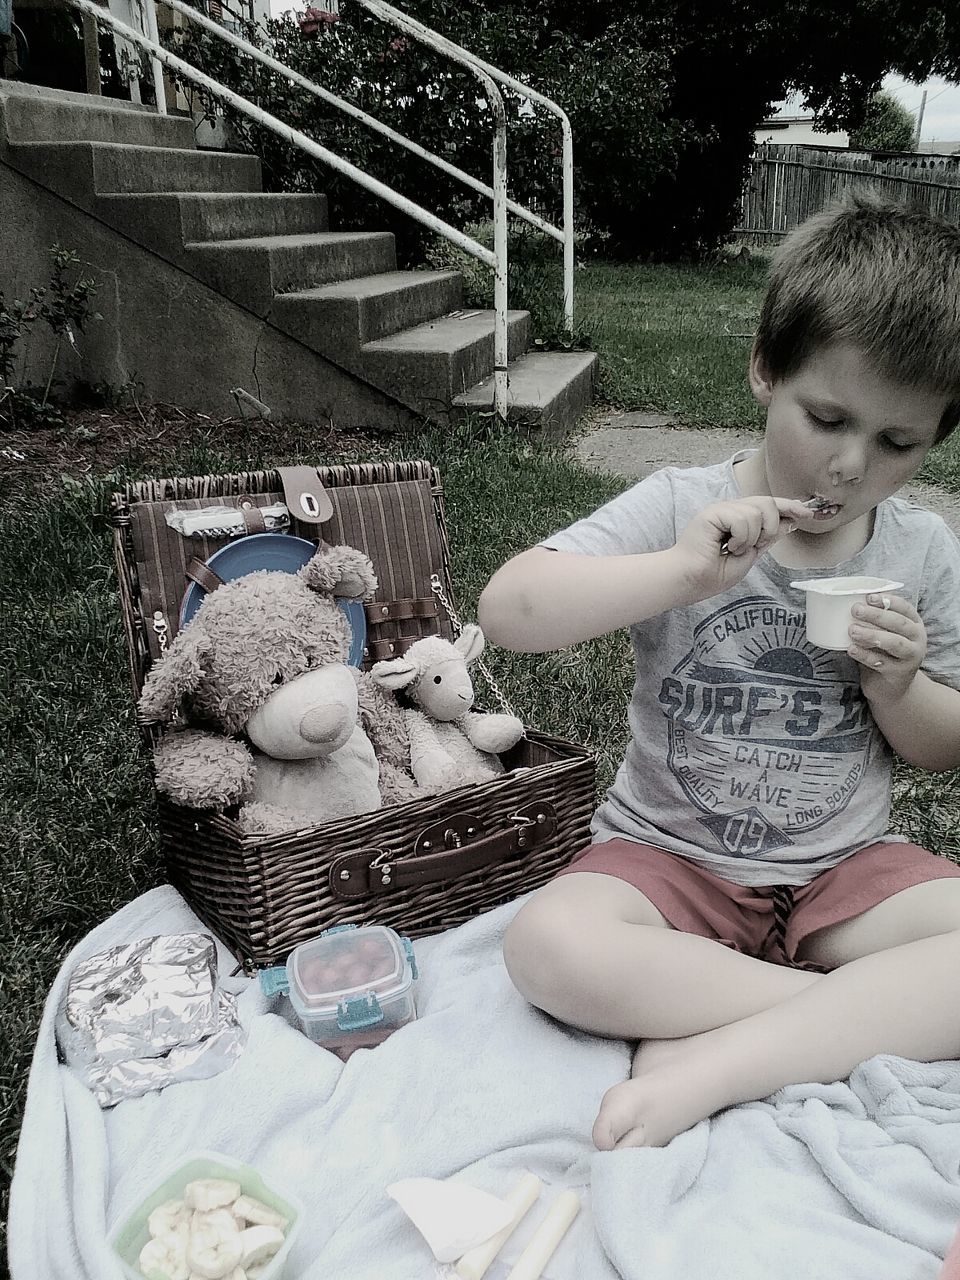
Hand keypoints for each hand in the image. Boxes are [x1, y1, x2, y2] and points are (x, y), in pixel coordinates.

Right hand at [675, 496, 813, 599]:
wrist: (690, 580)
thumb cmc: (711, 574)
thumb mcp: (749, 557)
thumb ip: (766, 539)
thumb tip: (789, 523)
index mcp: (738, 519)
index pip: (768, 506)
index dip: (789, 507)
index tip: (807, 513)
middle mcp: (730, 510)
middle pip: (768, 503)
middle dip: (770, 527)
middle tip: (753, 546)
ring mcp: (721, 509)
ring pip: (758, 512)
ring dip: (751, 538)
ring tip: (733, 549)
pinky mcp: (713, 513)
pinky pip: (743, 519)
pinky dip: (740, 538)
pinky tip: (725, 547)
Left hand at [848, 594, 925, 700]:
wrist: (892, 688)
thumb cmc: (884, 654)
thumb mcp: (882, 635)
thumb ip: (872, 621)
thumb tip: (846, 605)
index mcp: (914, 624)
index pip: (905, 608)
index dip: (888, 601)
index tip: (869, 597)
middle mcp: (917, 639)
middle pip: (899, 623)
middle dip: (877, 615)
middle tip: (855, 609)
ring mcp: (911, 657)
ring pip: (893, 643)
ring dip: (871, 634)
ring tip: (852, 630)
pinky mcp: (899, 673)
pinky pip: (881, 662)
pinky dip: (864, 654)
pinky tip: (851, 649)